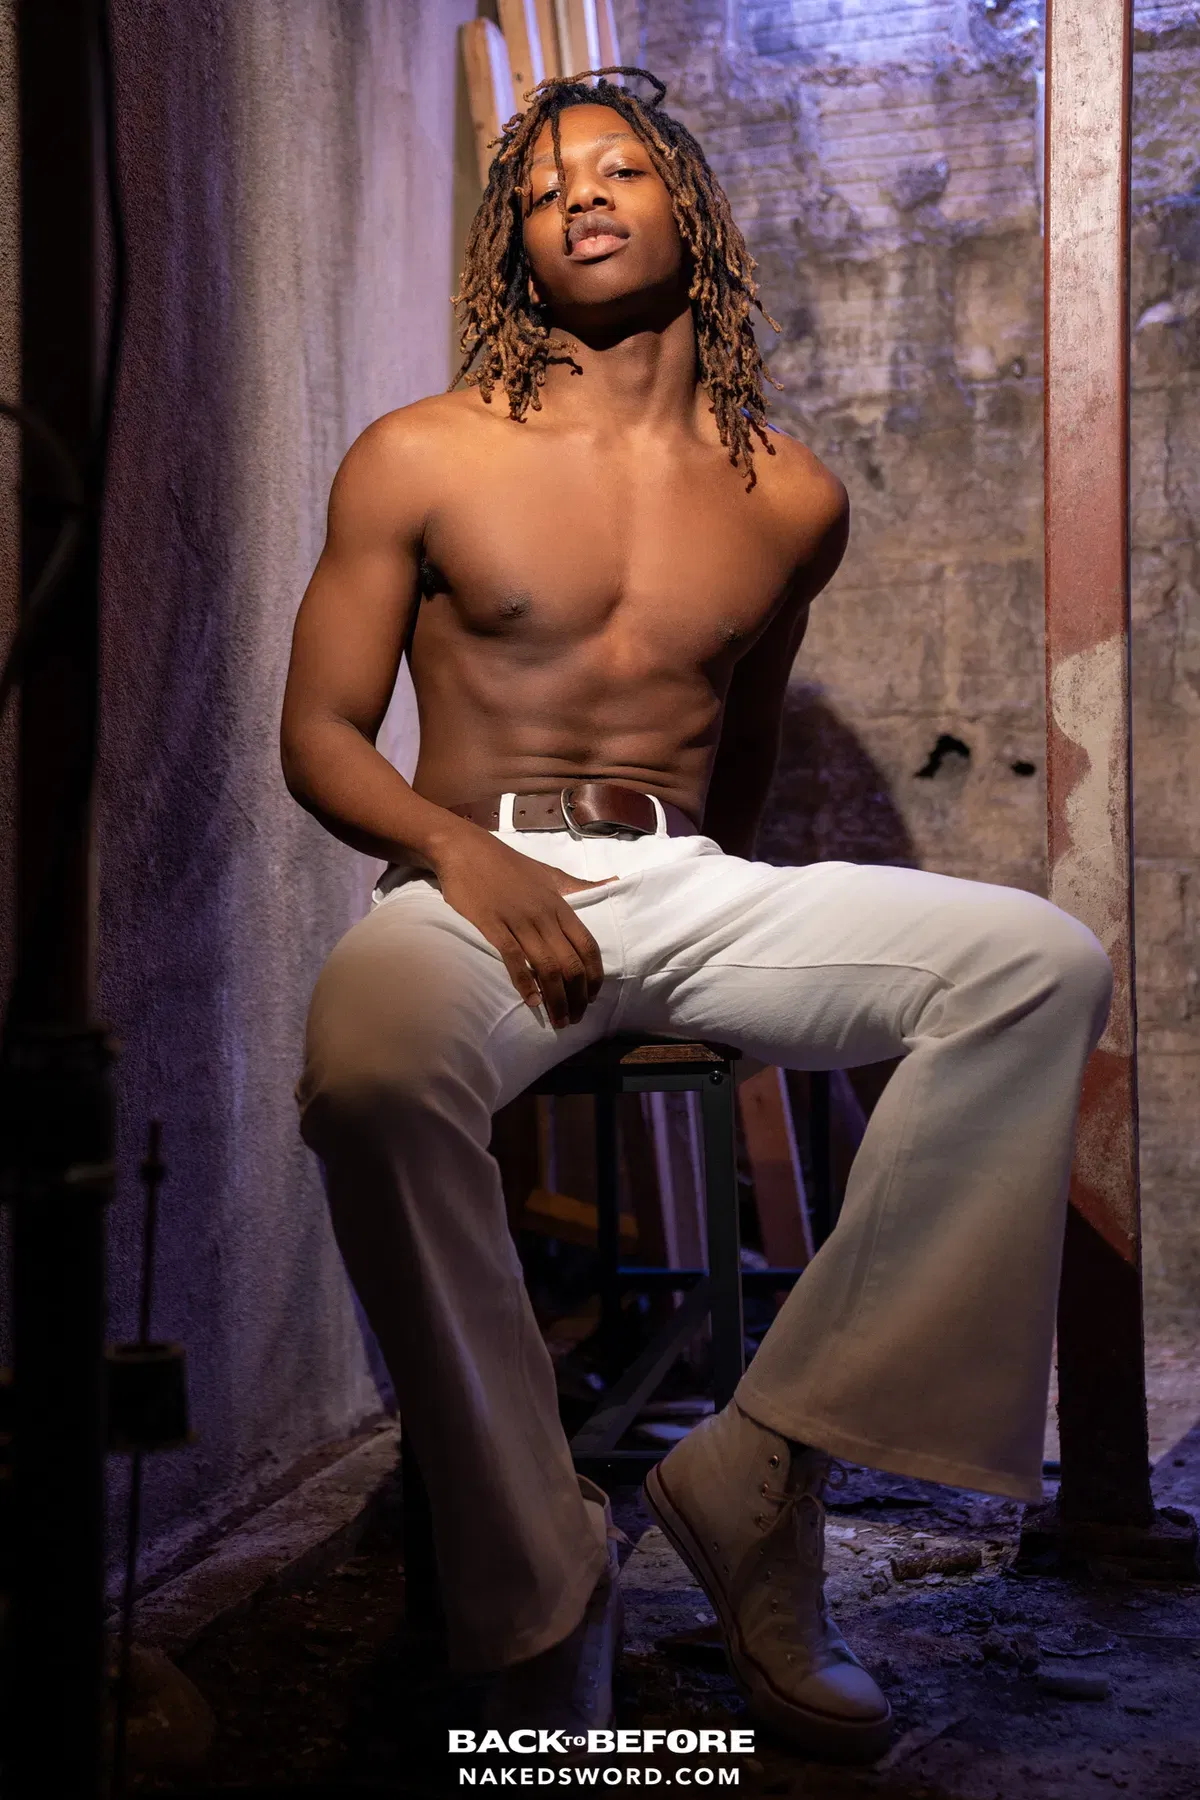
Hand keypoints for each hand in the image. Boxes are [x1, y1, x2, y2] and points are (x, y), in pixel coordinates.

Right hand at [432, 828, 614, 1028]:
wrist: (464, 850)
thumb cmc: (508, 864)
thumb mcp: (549, 874)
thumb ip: (580, 886)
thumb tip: (613, 883)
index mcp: (560, 905)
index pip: (587, 947)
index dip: (593, 977)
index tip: (592, 997)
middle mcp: (544, 916)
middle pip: (570, 963)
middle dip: (577, 996)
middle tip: (574, 1019)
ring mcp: (519, 921)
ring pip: (546, 967)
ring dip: (556, 998)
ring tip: (558, 1019)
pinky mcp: (492, 925)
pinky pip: (513, 959)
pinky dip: (524, 983)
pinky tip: (531, 1002)